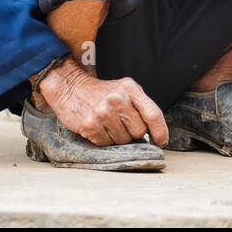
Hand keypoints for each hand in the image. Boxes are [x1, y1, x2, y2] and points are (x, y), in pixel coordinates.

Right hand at [38, 58, 168, 146]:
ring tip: (107, 124)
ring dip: (117, 138)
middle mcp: (118, 100)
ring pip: (123, 141)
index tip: (162, 141)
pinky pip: (106, 144)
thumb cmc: (101, 92)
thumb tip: (154, 132)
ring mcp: (104, 113)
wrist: (69, 87)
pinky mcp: (90, 125)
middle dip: (133, 133)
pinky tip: (98, 128)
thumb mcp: (124, 89)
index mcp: (131, 89)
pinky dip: (104, 140)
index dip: (161, 131)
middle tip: (121, 124)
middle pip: (139, 131)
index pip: (153, 114)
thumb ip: (140, 106)